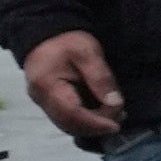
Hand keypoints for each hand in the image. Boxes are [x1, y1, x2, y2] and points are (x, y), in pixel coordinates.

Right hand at [15, 28, 123, 144]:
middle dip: (96, 127)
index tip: (115, 125)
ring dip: (92, 126)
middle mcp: (40, 99)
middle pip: (69, 123)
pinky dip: (85, 120)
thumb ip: (101, 77)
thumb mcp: (88, 52)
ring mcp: (43, 102)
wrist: (45, 34)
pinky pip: (66, 118)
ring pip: (67, 124)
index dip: (94, 123)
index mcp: (47, 85)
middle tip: (119, 119)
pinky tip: (102, 114)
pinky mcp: (48, 102)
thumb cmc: (67, 40)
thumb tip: (115, 103)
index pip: (71, 114)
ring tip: (115, 116)